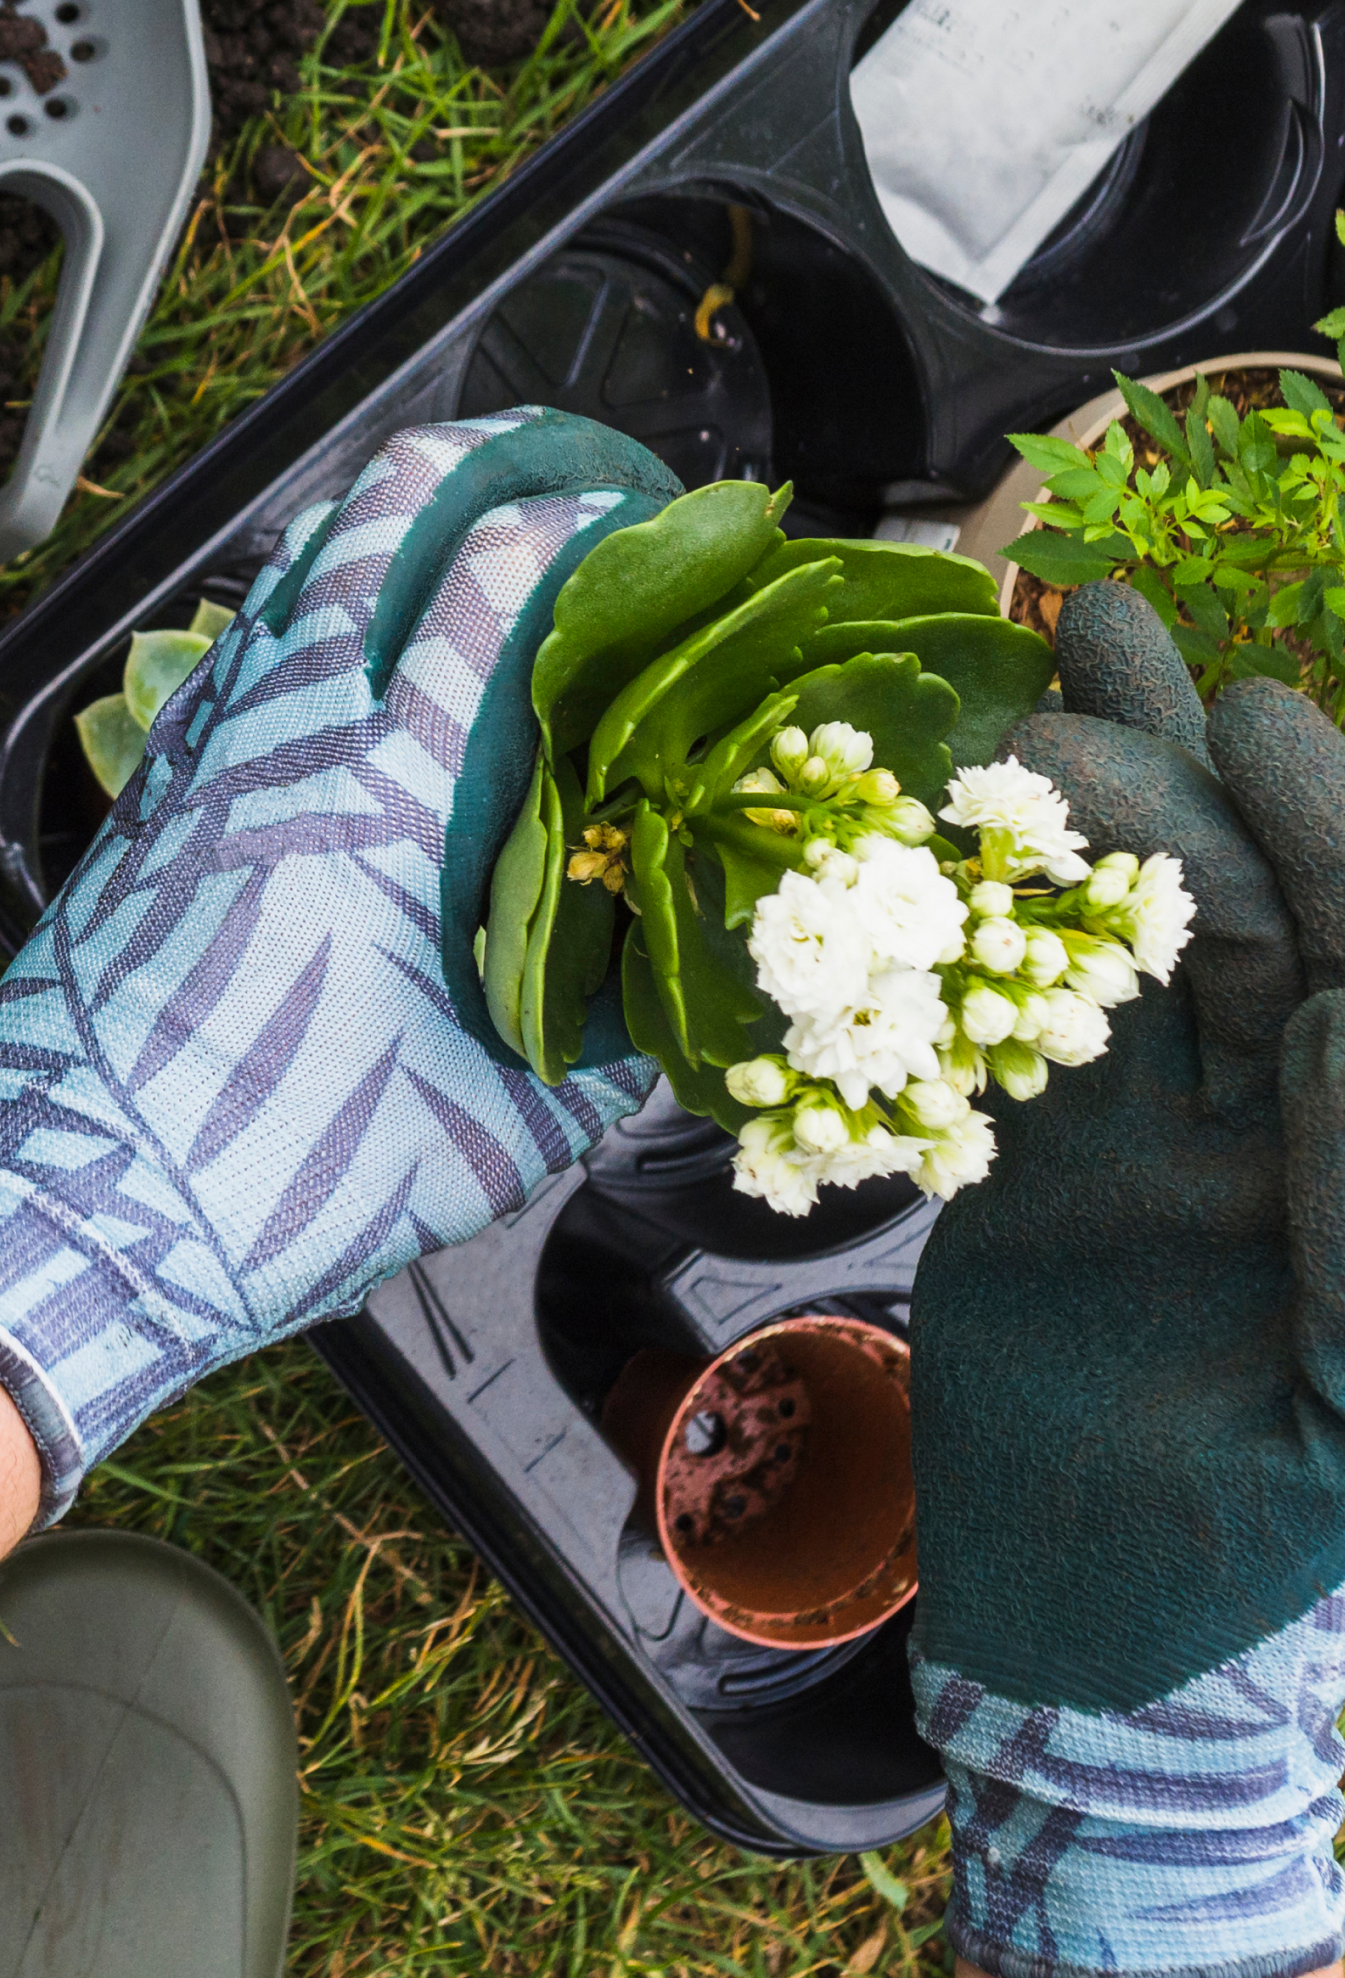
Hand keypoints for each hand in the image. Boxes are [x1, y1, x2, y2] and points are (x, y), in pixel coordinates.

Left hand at [0, 407, 677, 1516]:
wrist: (67, 1206)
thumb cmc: (275, 1177)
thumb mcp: (491, 1138)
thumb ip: (598, 1060)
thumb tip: (669, 1013)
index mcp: (387, 796)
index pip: (495, 587)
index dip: (577, 522)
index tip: (643, 513)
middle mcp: (286, 738)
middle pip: (377, 519)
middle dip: (473, 458)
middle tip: (549, 459)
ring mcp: (199, 752)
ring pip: (289, 571)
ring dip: (372, 518)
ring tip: (446, 510)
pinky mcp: (145, 793)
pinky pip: (229, 650)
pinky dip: (292, 605)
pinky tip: (324, 637)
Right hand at [910, 578, 1344, 1977]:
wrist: (1074, 1625)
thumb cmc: (1231, 1551)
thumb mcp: (1334, 1407)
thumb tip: (1328, 1015)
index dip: (1322, 840)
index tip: (1255, 731)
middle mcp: (1281, 1125)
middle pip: (1258, 916)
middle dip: (1200, 780)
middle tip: (1115, 661)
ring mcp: (1168, 1127)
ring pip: (1143, 931)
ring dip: (1109, 797)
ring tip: (1064, 655)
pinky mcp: (1055, 1146)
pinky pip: (1025, 1005)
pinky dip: (994, 909)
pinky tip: (970, 806)